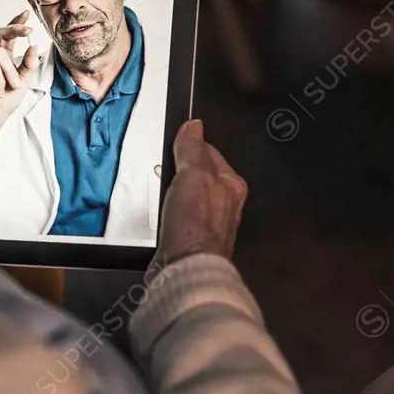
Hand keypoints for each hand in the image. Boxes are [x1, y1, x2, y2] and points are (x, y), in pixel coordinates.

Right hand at [0, 10, 40, 142]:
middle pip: (1, 33)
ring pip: (0, 54)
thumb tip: (33, 46)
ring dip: (9, 74)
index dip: (16, 22)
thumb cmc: (3, 102)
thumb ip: (28, 64)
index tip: (27, 13)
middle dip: (16, 29)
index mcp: (1, 56)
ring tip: (8, 88)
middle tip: (28, 30)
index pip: (8, 35)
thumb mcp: (23, 81)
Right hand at [153, 120, 247, 266]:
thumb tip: (193, 127)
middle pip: (201, 174)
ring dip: (175, 191)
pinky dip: (171, 210)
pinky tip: (162, 213)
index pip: (210, 152)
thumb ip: (192, 150)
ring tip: (162, 188)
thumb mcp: (192, 175)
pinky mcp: (193, 238)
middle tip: (165, 165)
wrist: (186, 266)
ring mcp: (209, 222)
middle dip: (181, 168)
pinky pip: (182, 215)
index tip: (176, 139)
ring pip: (191, 195)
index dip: (191, 144)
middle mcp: (225, 204)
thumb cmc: (195, 225)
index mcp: (231, 185)